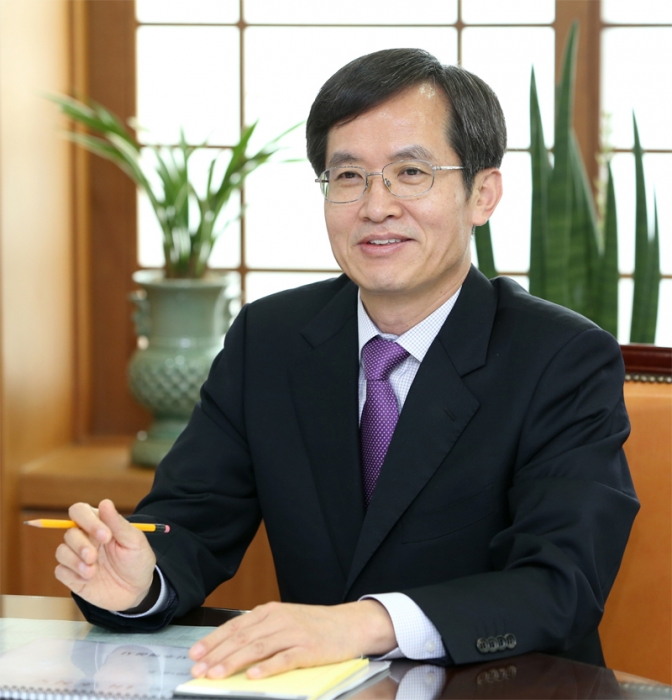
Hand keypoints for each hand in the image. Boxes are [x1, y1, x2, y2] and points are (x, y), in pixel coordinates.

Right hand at [54, 499, 156, 610]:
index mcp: (99, 525)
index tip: (106, 536)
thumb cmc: (137, 560)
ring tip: (93, 571)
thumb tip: (105, 503)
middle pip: (69, 532)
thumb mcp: (134, 542)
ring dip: (75, 561)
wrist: (137, 590)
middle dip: (80, 545)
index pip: (80, 512)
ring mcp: (77, 557)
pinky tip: (89, 579)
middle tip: (94, 556)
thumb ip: (118, 524)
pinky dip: (72, 575)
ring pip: (61, 551)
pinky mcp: (72, 576)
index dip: (87, 520)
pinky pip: (60, 571)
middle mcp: (85, 538)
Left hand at [188, 600, 396, 679]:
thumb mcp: (285, 621)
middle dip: (217, 656)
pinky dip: (266, 668)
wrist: (351, 624)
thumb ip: (262, 631)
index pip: (235, 626)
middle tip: (198, 671)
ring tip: (216, 676)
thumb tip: (230, 649)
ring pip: (258, 648)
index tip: (195, 655)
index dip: (213, 641)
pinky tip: (252, 677)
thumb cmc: (315, 626)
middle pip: (242, 638)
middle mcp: (279, 619)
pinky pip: (284, 659)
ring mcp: (294, 633)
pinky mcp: (308, 650)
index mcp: (271, 612)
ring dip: (234, 663)